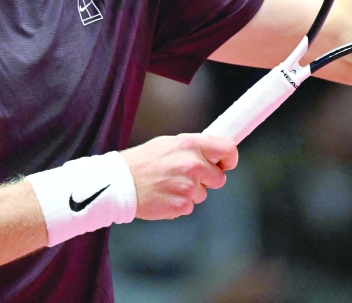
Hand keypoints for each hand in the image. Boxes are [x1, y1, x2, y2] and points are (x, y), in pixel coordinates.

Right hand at [120, 133, 237, 219]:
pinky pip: (189, 206)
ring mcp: (188, 186)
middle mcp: (192, 164)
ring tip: (168, 185)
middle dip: (207, 180)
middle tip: (187, 176)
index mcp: (190, 144)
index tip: (226, 164)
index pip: (228, 149)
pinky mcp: (181, 205)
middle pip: (219, 178)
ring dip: (190, 192)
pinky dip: (179, 203)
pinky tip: (164, 195)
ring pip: (203, 194)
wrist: (121, 183)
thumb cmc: (144, 161)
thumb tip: (214, 153)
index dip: (230, 159)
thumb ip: (193, 148)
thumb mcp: (169, 144)